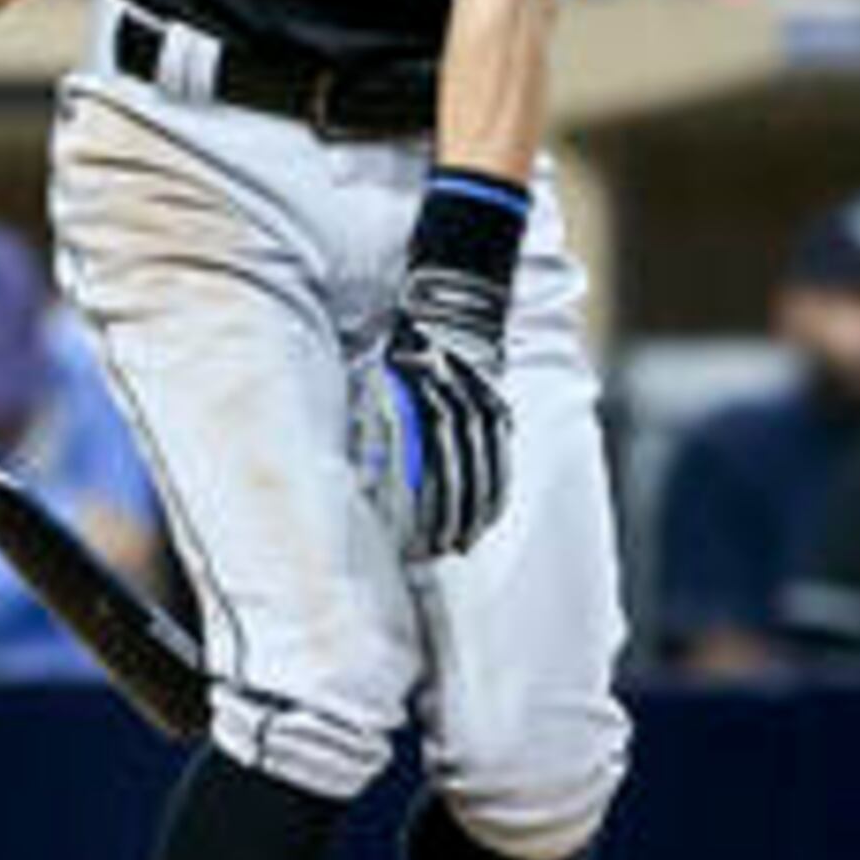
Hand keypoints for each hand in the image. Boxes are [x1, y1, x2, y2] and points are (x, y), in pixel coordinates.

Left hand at [350, 274, 511, 560]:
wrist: (450, 308)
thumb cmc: (401, 349)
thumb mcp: (379, 375)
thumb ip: (372, 420)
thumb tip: (357, 474)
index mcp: (430, 396)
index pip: (431, 461)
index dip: (423, 499)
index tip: (407, 529)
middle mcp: (464, 404)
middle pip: (459, 472)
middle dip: (447, 516)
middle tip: (433, 551)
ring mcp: (487, 408)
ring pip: (485, 470)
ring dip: (473, 514)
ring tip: (460, 546)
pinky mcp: (501, 412)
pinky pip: (502, 460)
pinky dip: (496, 493)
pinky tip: (487, 522)